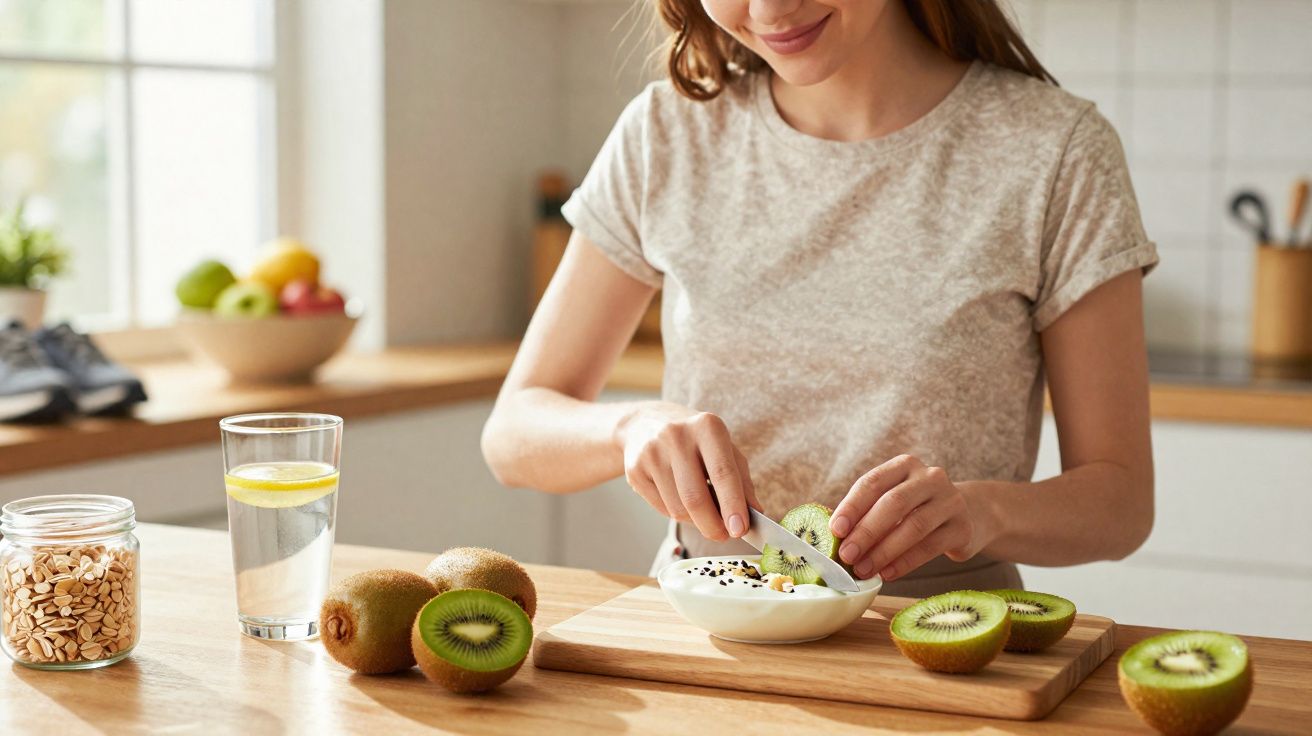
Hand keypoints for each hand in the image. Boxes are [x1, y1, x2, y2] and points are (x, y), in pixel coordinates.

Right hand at [615, 402, 759, 541]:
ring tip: (702, 512)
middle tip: (723, 535)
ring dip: (695, 521)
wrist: (646, 425)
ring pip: (678, 509)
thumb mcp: (725, 450)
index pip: (722, 472)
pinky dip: (676, 514)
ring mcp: (651, 453)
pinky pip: (661, 509)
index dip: (733, 505)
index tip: (740, 530)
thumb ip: (742, 482)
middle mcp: (676, 436)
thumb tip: (755, 514)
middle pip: (695, 498)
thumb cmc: (696, 441)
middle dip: (712, 526)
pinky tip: (679, 499)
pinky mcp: (634, 471)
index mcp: (707, 426)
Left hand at [829, 455, 986, 581]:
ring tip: (863, 569)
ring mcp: (951, 501)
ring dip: (883, 551)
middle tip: (847, 555)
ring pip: (913, 526)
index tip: (835, 530)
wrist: (970, 515)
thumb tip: (834, 538)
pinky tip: (887, 573)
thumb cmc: (916, 509)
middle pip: (893, 503)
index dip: (852, 507)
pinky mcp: (962, 527)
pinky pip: (930, 547)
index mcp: (905, 465)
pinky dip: (905, 562)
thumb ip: (868, 512)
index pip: (873, 482)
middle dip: (866, 531)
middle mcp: (930, 477)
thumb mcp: (894, 500)